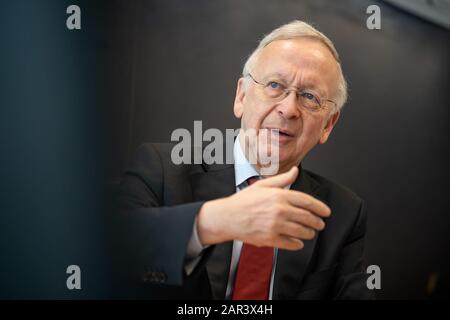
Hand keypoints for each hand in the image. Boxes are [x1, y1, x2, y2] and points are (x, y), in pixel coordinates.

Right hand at [197, 166, 330, 249]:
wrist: (227, 217)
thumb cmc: (243, 201)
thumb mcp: (262, 185)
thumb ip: (282, 179)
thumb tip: (295, 171)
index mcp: (279, 195)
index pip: (307, 201)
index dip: (320, 208)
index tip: (326, 212)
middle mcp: (280, 210)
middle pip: (307, 217)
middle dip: (317, 222)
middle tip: (320, 224)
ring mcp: (275, 225)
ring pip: (301, 231)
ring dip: (309, 233)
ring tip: (310, 233)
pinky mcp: (270, 238)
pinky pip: (290, 243)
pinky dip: (297, 244)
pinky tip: (298, 242)